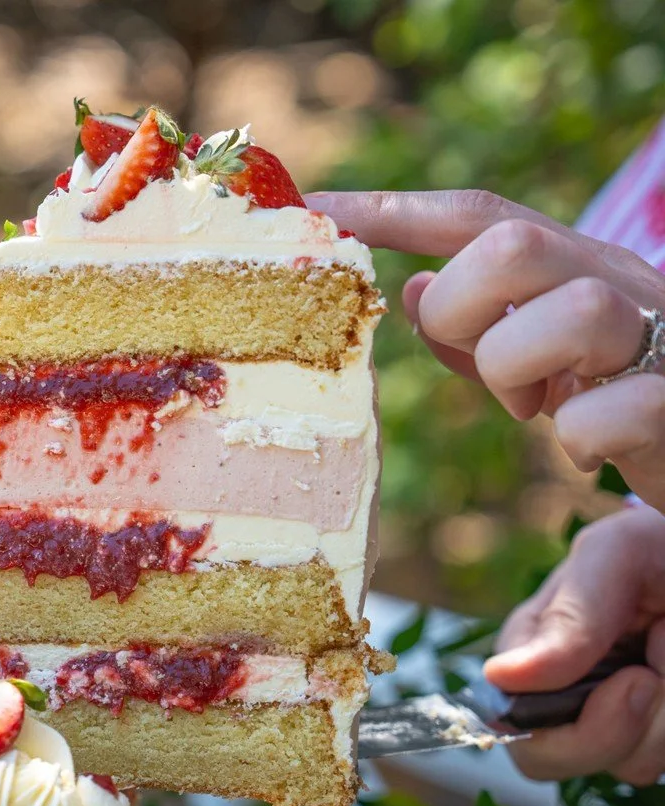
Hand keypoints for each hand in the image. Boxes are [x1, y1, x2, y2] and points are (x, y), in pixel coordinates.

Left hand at [307, 189, 664, 510]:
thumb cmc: (621, 407)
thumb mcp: (541, 365)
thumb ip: (478, 330)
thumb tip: (410, 289)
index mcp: (579, 268)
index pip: (480, 215)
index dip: (394, 210)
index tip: (317, 211)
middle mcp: (626, 284)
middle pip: (515, 243)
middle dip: (462, 308)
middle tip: (476, 359)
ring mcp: (662, 338)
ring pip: (573, 310)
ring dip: (520, 370)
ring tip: (538, 407)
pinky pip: (612, 412)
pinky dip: (580, 440)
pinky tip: (586, 453)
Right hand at [484, 507, 664, 783]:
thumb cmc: (657, 549)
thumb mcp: (616, 557)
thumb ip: (568, 615)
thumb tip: (502, 678)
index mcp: (531, 648)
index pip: (507, 720)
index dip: (562, 722)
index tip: (635, 680)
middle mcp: (562, 692)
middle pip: (551, 758)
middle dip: (612, 731)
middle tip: (652, 678)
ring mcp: (614, 720)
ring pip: (627, 764)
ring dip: (664, 720)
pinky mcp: (653, 735)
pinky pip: (662, 760)